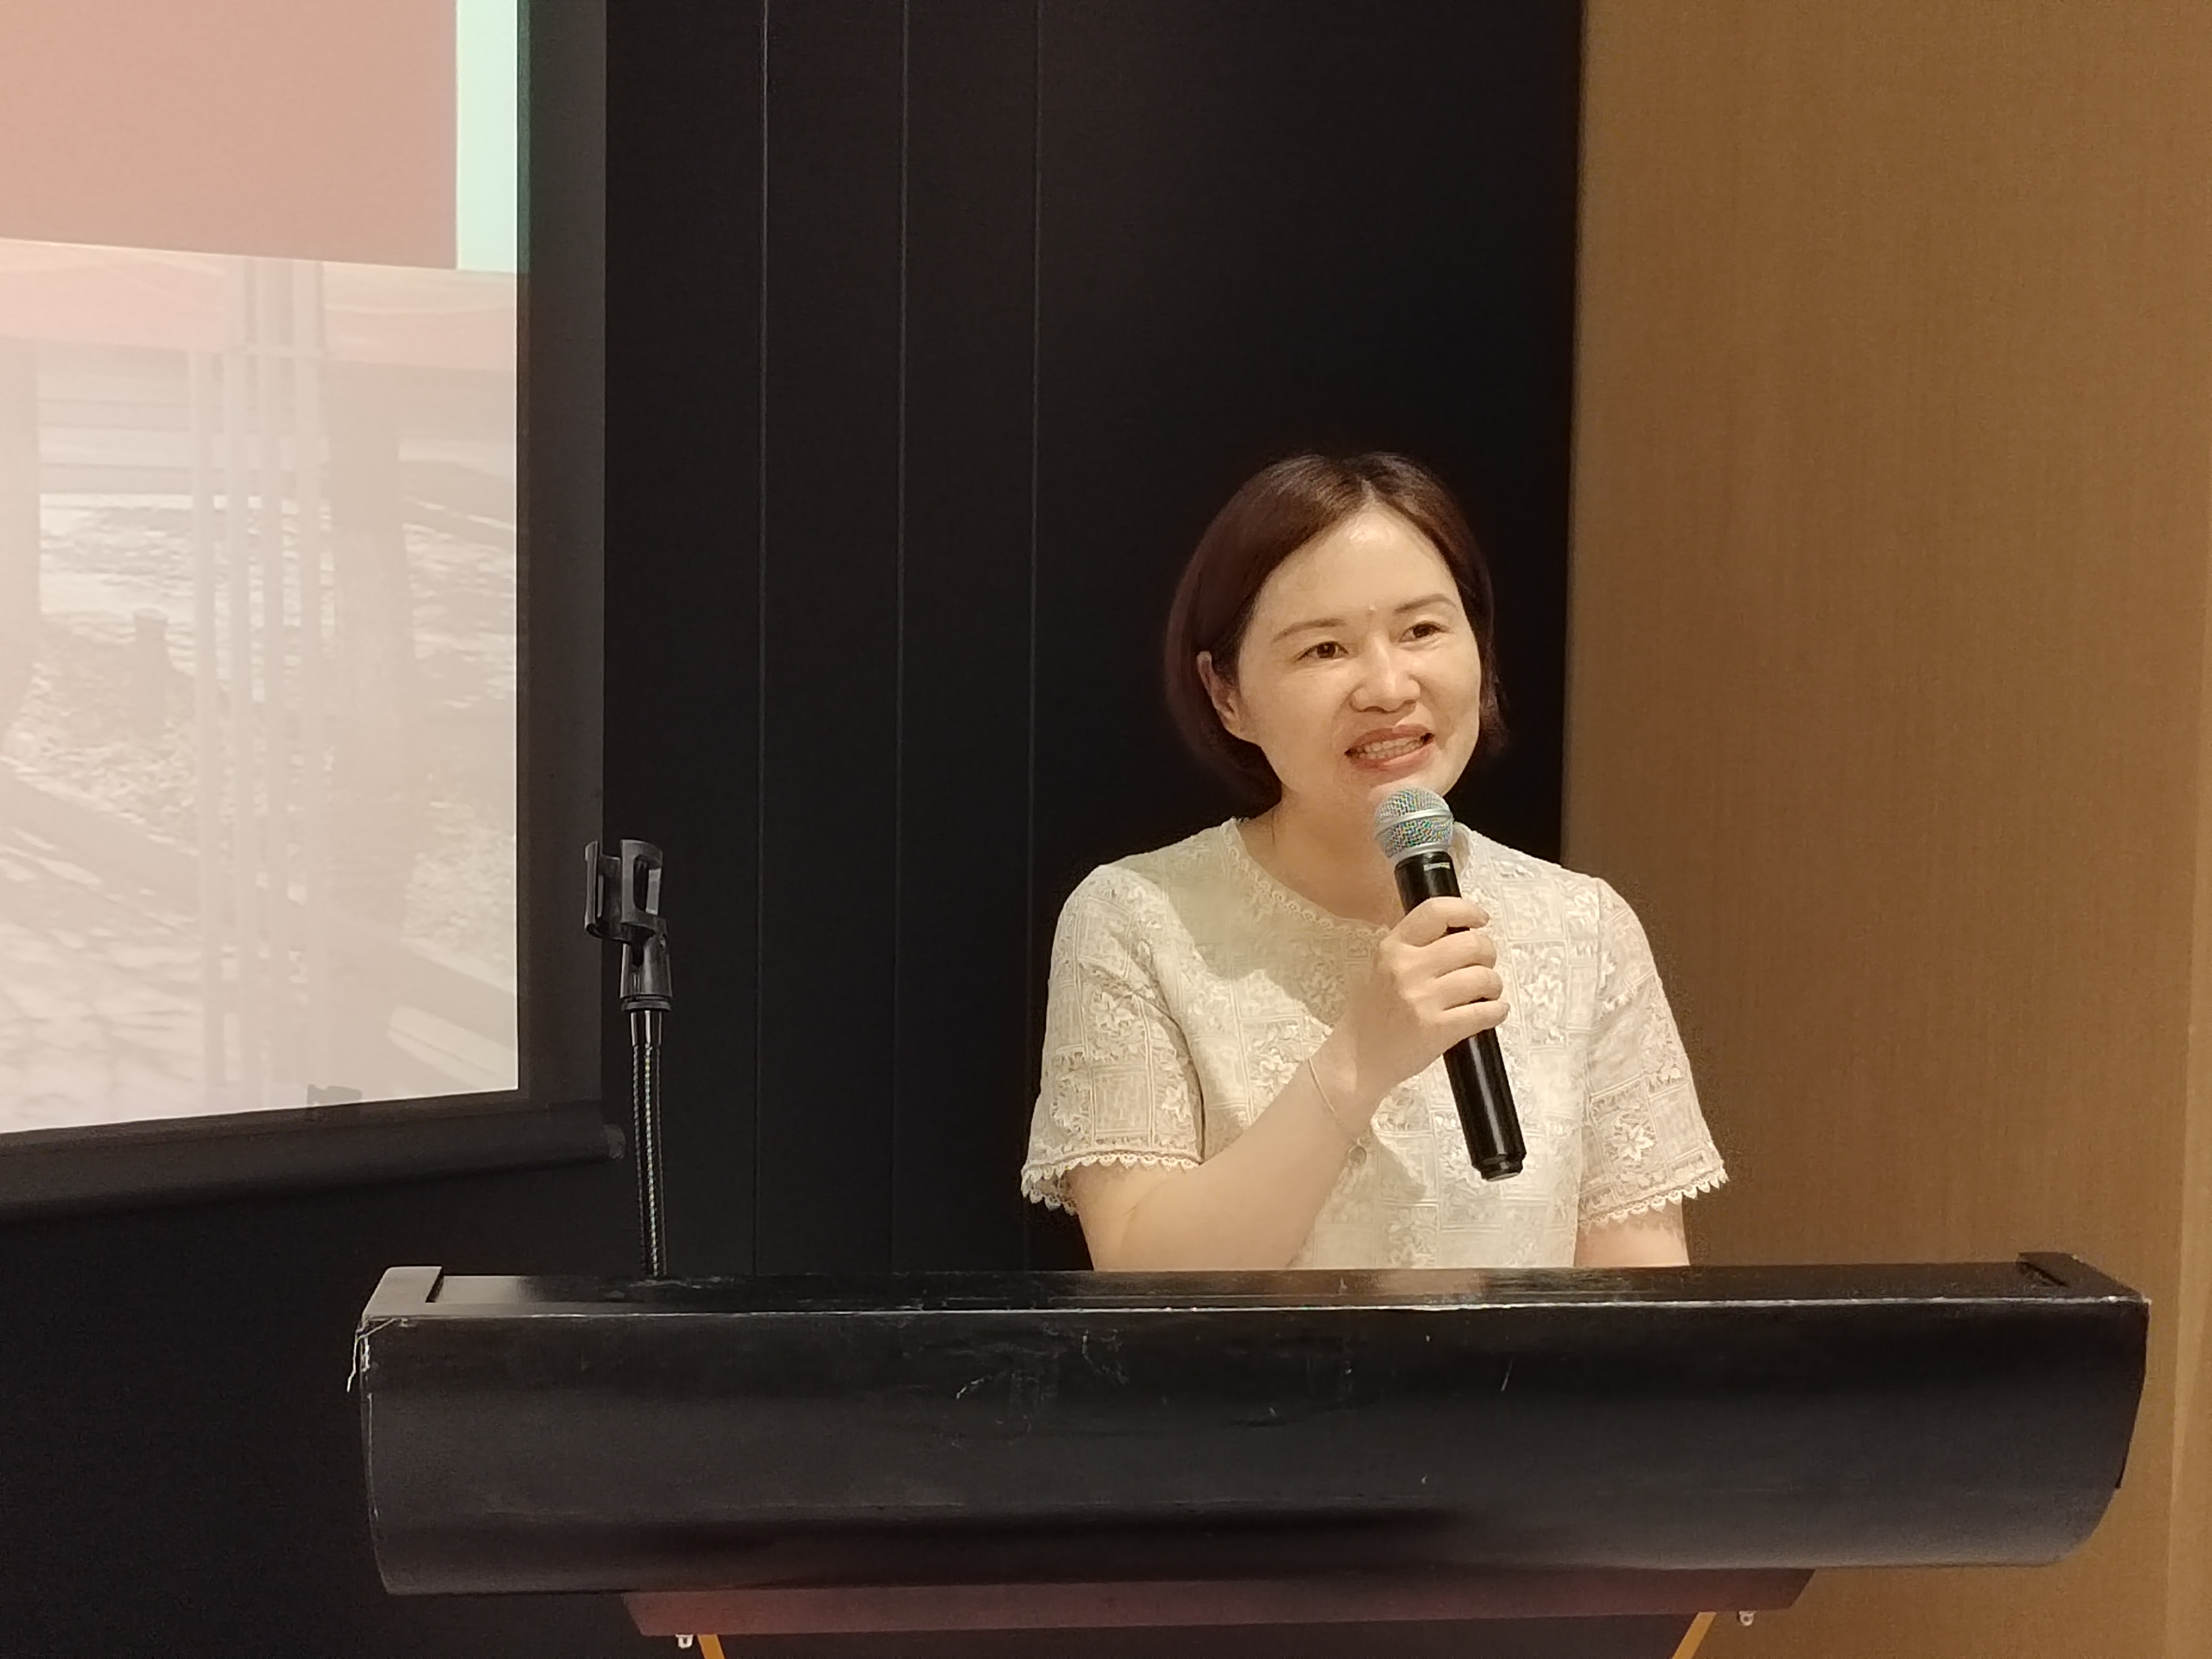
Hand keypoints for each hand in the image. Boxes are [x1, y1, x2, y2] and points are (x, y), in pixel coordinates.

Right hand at [1322, 896, 1506, 1108]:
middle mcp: (1407, 969)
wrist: (1358, 1059)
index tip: (1480, 920)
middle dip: (1488, 953)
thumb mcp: (1384, 968)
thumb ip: (1415, 947)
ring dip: (1494, 985)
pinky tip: (1493, 1011)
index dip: (1467, 911)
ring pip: (1484, 978)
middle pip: (1471, 944)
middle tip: (1485, 964)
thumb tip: (1462, 932)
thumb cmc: (1374, 1013)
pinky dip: (1497, 1011)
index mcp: (1393, 948)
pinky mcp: (1437, 1030)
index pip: (1436, 912)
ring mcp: (1423, 1000)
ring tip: (1487, 992)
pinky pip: (1485, 1012)